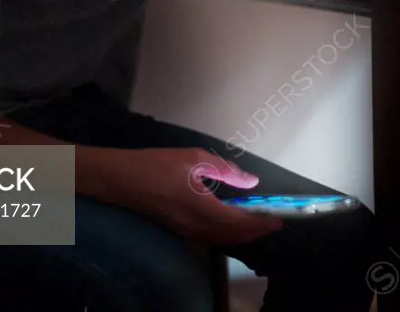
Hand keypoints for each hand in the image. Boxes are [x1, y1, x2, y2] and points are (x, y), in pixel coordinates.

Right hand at [100, 148, 283, 245]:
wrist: (121, 180)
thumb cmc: (156, 165)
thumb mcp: (193, 158)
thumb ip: (224, 170)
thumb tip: (250, 181)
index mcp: (202, 208)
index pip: (239, 223)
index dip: (261, 222)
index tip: (278, 218)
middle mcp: (196, 226)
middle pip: (233, 237)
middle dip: (256, 232)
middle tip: (273, 222)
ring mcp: (186, 231)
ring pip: (221, 240)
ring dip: (242, 235)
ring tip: (257, 223)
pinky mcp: (179, 230)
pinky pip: (210, 238)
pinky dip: (226, 234)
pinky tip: (229, 222)